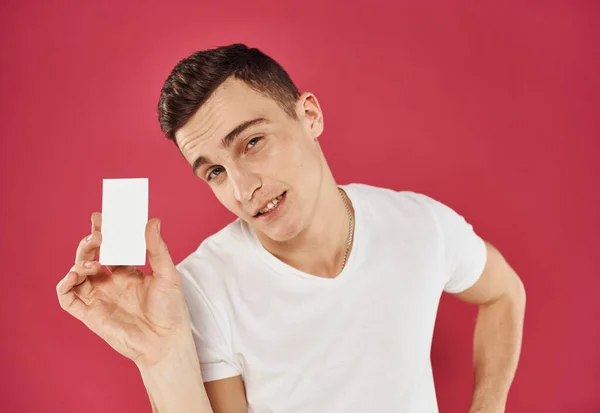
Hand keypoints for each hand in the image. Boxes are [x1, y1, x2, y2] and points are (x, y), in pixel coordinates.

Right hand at [56, 213, 192, 367]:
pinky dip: (64, 285)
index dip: (103, 233)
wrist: (166, 341)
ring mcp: (99, 298)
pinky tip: (75, 275)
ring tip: (93, 259)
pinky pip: (67, 298)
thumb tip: (153, 221)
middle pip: (90, 257)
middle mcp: (110, 284)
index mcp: (127, 273)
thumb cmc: (171, 310)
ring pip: (77, 274)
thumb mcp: (168, 275)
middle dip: (90, 242)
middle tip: (97, 233)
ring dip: (79, 261)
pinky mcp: (90, 315)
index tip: (100, 217)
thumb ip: (157, 249)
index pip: (110, 248)